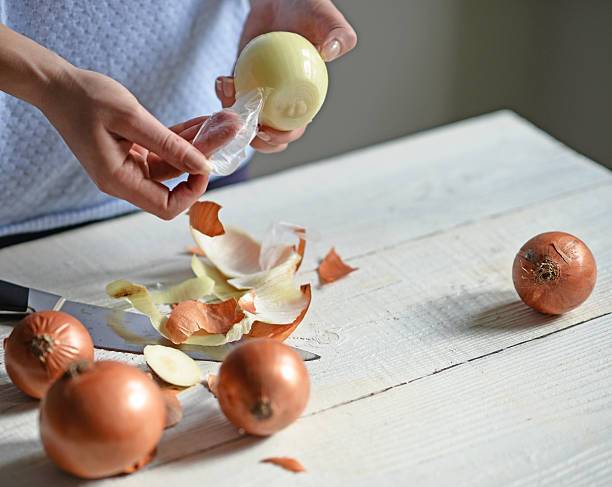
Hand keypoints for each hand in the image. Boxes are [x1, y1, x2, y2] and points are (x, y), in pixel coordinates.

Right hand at [40, 68, 238, 219]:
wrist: (56, 85)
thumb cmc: (86, 98)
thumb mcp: (131, 118)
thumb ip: (169, 144)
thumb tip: (203, 166)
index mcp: (118, 180)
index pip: (166, 206)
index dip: (192, 192)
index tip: (207, 165)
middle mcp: (124, 179)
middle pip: (174, 184)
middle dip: (202, 160)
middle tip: (227, 132)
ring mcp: (128, 166)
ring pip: (173, 165)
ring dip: (196, 145)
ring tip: (220, 122)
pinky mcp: (131, 152)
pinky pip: (164, 151)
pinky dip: (182, 138)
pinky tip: (202, 122)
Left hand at [216, 0, 356, 152]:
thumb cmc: (308, 9)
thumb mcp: (327, 19)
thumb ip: (338, 35)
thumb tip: (330, 52)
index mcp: (305, 99)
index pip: (294, 128)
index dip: (282, 137)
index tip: (268, 131)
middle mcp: (282, 101)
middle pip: (268, 133)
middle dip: (254, 139)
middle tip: (244, 125)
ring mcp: (261, 93)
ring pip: (245, 118)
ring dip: (233, 114)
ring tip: (230, 90)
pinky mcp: (242, 81)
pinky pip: (231, 95)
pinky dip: (224, 93)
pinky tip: (223, 81)